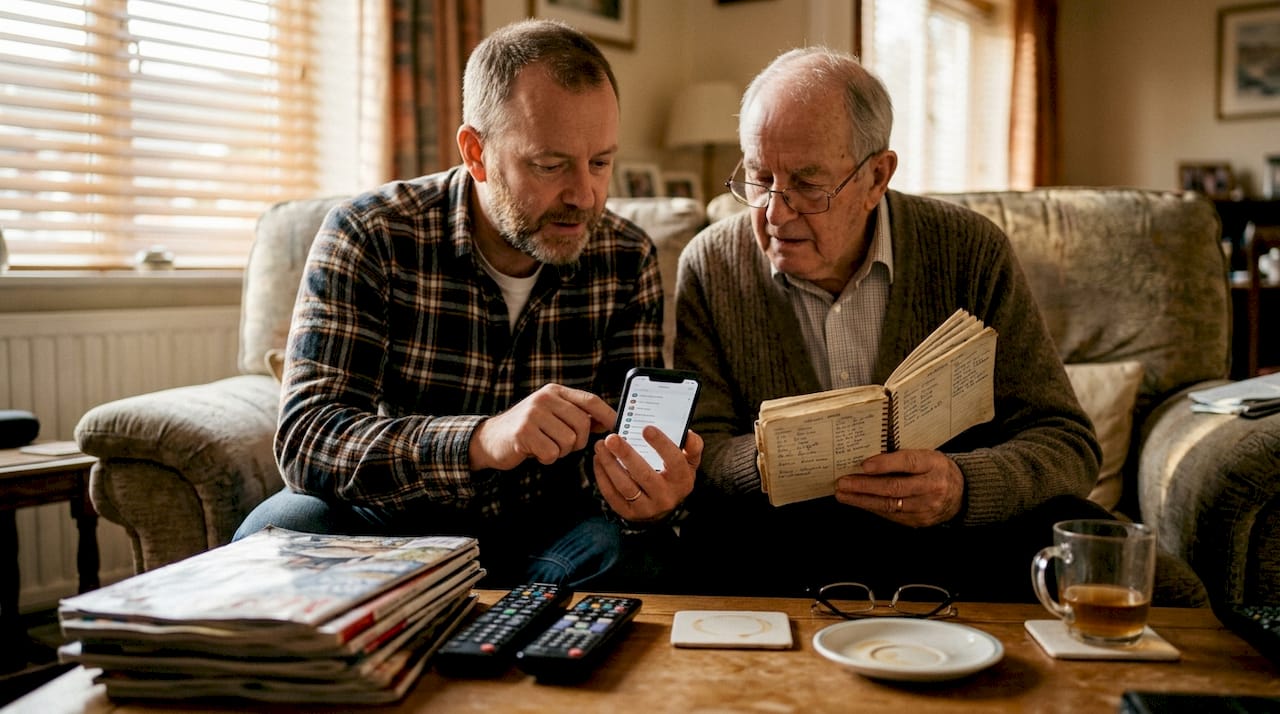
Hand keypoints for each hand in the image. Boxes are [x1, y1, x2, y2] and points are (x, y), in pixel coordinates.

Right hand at [469, 384, 615, 471]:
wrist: (490, 439)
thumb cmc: (528, 429)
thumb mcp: (551, 414)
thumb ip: (576, 415)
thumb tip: (608, 422)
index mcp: (554, 391)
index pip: (589, 400)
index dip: (607, 414)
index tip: (617, 427)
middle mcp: (544, 398)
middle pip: (582, 425)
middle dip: (577, 442)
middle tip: (563, 445)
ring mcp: (533, 414)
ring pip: (568, 441)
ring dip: (560, 451)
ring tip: (545, 445)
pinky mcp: (523, 433)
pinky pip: (551, 453)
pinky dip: (546, 459)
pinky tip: (534, 452)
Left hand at [592, 426, 701, 521]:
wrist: (664, 504)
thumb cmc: (675, 474)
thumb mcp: (689, 461)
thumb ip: (692, 446)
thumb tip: (688, 433)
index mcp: (682, 481)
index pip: (675, 461)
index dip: (661, 444)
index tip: (646, 428)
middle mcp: (666, 497)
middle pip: (645, 475)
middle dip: (626, 455)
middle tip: (612, 438)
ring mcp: (646, 508)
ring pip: (625, 486)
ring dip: (609, 464)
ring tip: (600, 445)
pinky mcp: (628, 513)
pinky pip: (612, 495)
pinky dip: (602, 476)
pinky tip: (598, 459)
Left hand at [833, 449, 962, 526]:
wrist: (962, 493)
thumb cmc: (937, 469)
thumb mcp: (928, 455)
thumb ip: (904, 457)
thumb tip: (869, 459)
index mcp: (934, 464)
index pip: (908, 462)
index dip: (885, 464)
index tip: (864, 465)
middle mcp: (932, 487)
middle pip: (895, 487)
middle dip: (865, 485)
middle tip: (843, 482)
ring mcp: (927, 507)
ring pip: (890, 505)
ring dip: (863, 500)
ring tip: (844, 495)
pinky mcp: (920, 521)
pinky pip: (892, 516)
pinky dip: (873, 509)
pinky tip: (859, 503)